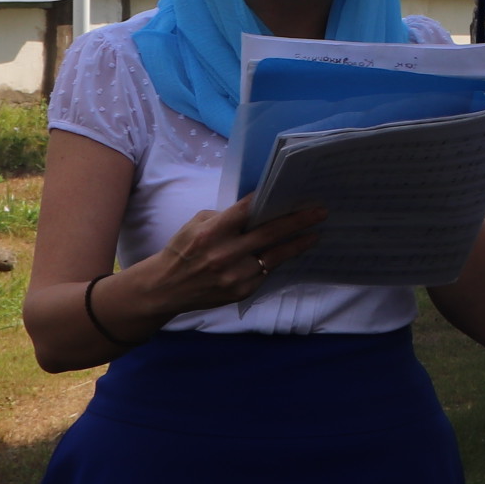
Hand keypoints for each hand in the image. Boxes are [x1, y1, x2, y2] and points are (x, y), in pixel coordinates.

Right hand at [124, 198, 326, 324]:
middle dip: (297, 222)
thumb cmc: (183, 250)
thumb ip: (224, 218)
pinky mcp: (240, 291)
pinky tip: (290, 251)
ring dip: (297, 243)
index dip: (268, 201)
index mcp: (210, 233)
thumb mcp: (196, 225)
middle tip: (319, 212)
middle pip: (268, 234)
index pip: (245, 212)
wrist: (165, 288)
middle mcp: (224, 254)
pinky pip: (266, 272)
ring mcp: (234, 275)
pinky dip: (278, 260)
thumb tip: (256, 210)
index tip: (291, 192)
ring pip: (274, 256)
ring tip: (314, 233)